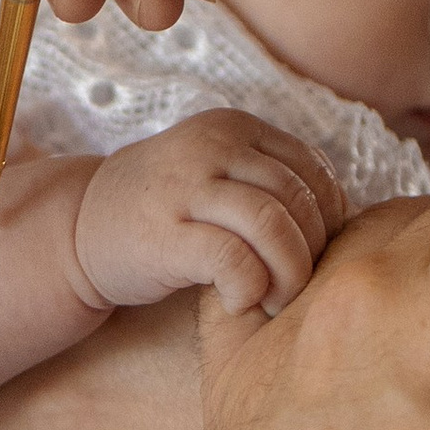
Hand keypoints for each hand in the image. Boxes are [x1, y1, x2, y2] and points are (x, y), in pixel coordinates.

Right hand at [72, 114, 347, 316]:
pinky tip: (238, 301)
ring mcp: (186, 185)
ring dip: (289, 274)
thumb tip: (352, 223)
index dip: (329, 220)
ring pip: (274, 225)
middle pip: (300, 199)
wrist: (77, 229)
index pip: (313, 170)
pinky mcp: (165, 232)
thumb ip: (272, 184)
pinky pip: (234, 259)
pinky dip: (250, 287)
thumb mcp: (219, 176)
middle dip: (311, 253)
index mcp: (234, 127)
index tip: (314, 256)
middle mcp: (212, 145)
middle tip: (296, 288)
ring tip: (275, 300)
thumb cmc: (166, 212)